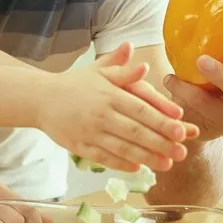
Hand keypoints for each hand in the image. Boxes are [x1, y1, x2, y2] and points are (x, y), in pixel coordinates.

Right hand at [39, 41, 198, 172]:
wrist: (40, 98)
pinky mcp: (79, 146)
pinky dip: (121, 164)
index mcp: (109, 94)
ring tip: (167, 165)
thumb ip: (120, 67)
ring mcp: (89, 132)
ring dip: (146, 158)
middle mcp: (101, 114)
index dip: (162, 120)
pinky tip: (138, 168)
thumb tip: (136, 54)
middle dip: (161, 143)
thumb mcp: (98, 71)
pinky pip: (103, 158)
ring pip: (122, 148)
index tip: (181, 129)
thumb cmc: (74, 84)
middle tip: (182, 152)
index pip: (141, 109)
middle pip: (136, 131)